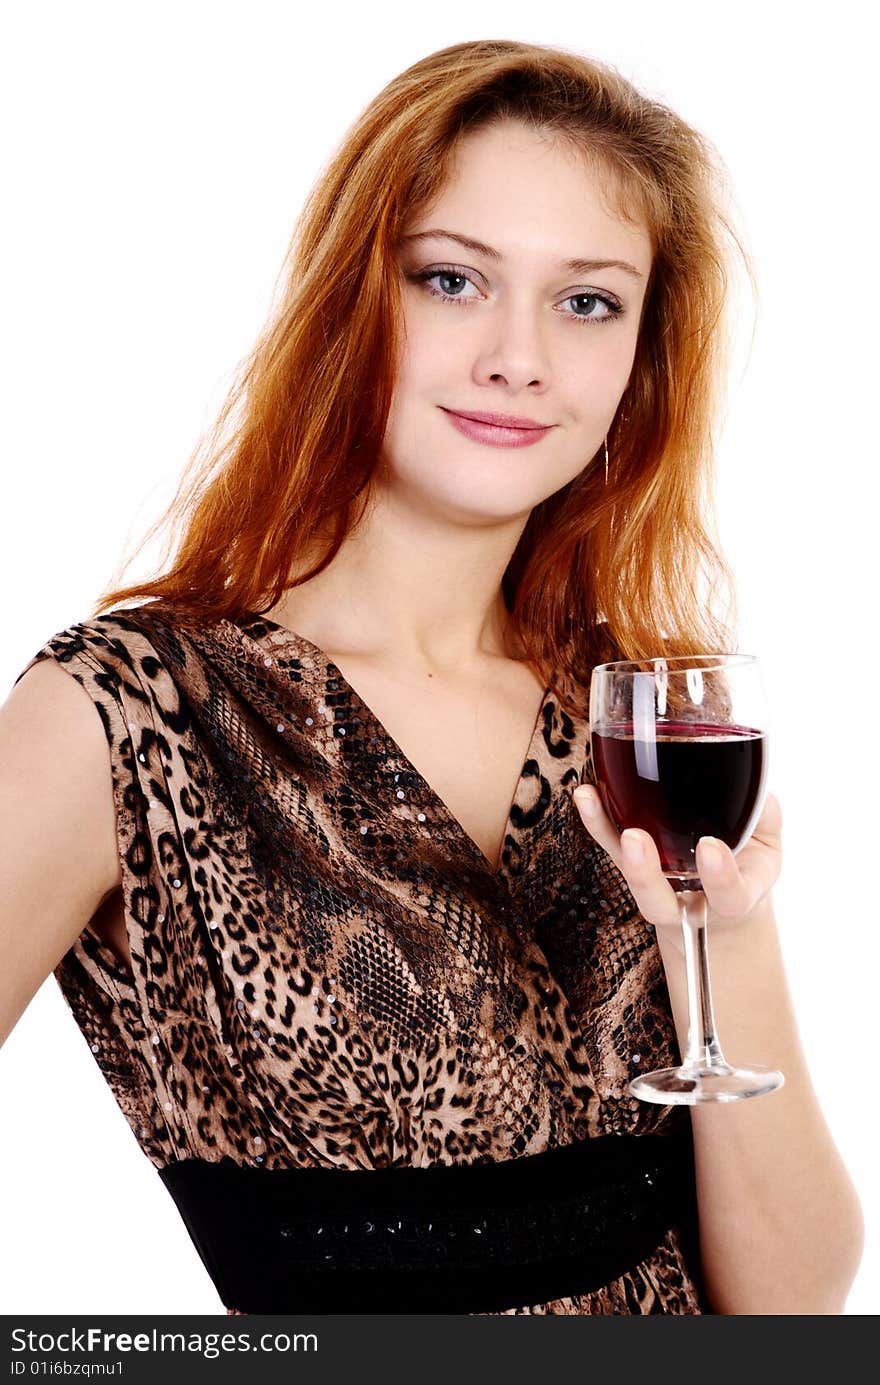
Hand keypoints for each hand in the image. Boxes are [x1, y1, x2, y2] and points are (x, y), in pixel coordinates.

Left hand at [572, 785, 782, 934]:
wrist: (720, 889)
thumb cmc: (747, 859)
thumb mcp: (768, 845)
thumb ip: (764, 816)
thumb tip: (756, 793)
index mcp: (733, 898)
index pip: (730, 896)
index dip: (721, 878)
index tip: (712, 849)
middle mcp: (686, 899)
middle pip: (658, 900)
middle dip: (644, 874)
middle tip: (635, 839)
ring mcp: (655, 881)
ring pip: (627, 871)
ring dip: (608, 834)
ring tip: (591, 800)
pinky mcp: (631, 858)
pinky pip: (611, 841)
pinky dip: (596, 819)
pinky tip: (584, 794)